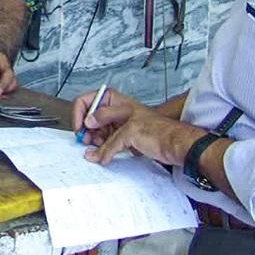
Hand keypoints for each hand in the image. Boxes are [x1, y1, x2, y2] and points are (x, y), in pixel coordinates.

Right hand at [72, 88, 201, 167]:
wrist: (175, 146)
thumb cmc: (159, 130)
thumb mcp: (129, 127)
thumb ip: (106, 131)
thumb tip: (89, 133)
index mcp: (114, 100)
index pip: (87, 100)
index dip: (80, 113)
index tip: (80, 128)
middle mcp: (114, 111)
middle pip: (89, 117)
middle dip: (86, 130)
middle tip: (86, 140)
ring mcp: (118, 125)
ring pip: (96, 131)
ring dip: (93, 141)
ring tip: (96, 148)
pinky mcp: (123, 139)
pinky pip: (105, 142)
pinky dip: (101, 149)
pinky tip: (102, 154)